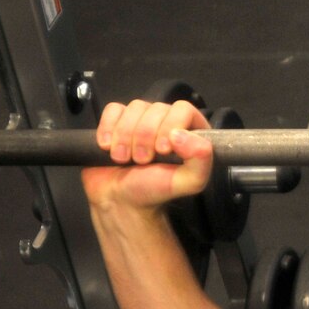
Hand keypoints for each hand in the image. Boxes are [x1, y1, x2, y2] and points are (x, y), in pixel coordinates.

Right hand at [82, 99, 213, 211]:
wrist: (120, 200)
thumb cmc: (154, 191)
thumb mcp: (188, 183)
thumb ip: (200, 160)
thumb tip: (181, 134)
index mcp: (190, 132)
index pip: (183, 109)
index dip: (170, 126)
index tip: (161, 150)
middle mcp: (167, 122)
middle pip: (157, 108)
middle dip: (145, 136)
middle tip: (142, 160)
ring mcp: (141, 120)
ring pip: (134, 107)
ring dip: (126, 136)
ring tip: (124, 158)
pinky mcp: (117, 121)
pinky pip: (113, 109)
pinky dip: (108, 128)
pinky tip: (108, 147)